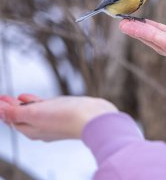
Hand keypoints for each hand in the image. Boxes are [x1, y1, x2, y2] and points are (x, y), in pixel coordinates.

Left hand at [0, 94, 117, 140]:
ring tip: (17, 97)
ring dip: (24, 105)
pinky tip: (38, 98)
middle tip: (3, 97)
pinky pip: (47, 108)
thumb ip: (16, 113)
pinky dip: (39, 103)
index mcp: (32, 130)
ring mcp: (55, 121)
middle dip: (11, 108)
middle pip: (22, 118)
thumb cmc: (66, 117)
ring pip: (34, 113)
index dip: (3, 110)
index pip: (12, 120)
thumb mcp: (35, 113)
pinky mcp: (67, 114)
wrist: (95, 119)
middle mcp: (42, 128)